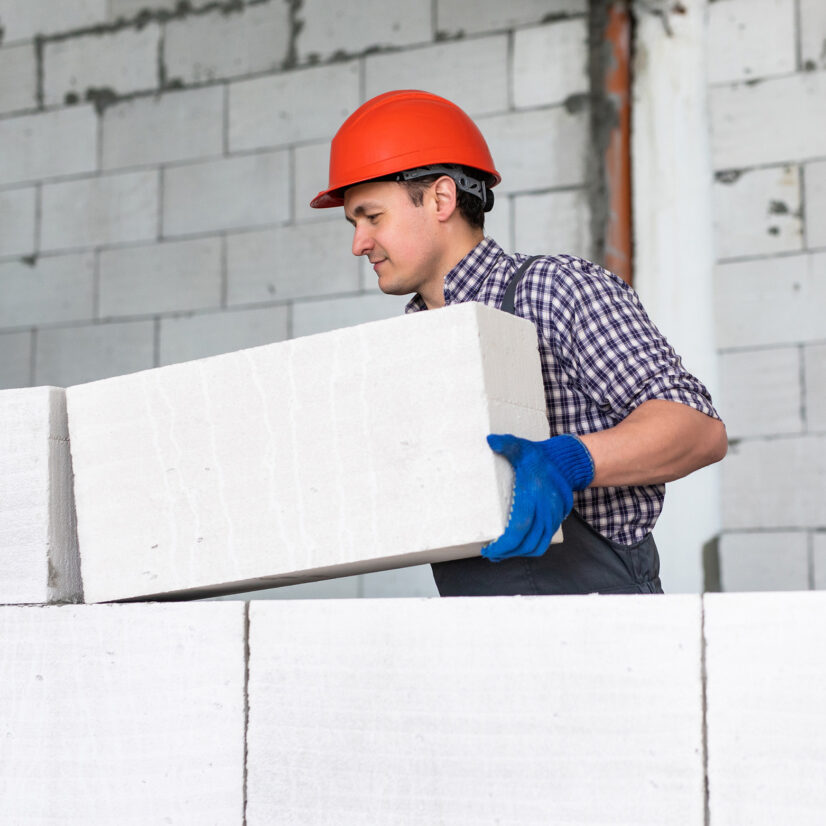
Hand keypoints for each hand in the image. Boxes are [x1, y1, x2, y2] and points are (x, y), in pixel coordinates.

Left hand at [483, 434, 593, 561]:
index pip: (518, 529)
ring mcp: (552, 518)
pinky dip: (529, 550)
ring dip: (517, 554)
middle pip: (526, 543)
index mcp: (533, 496)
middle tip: (489, 552)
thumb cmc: (538, 457)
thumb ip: (506, 444)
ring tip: (499, 554)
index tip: (488, 549)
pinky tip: (515, 549)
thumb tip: (490, 440)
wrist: (564, 463)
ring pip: (536, 546)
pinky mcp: (555, 522)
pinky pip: (543, 543)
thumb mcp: (521, 447)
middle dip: (506, 553)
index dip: (504, 544)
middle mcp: (545, 511)